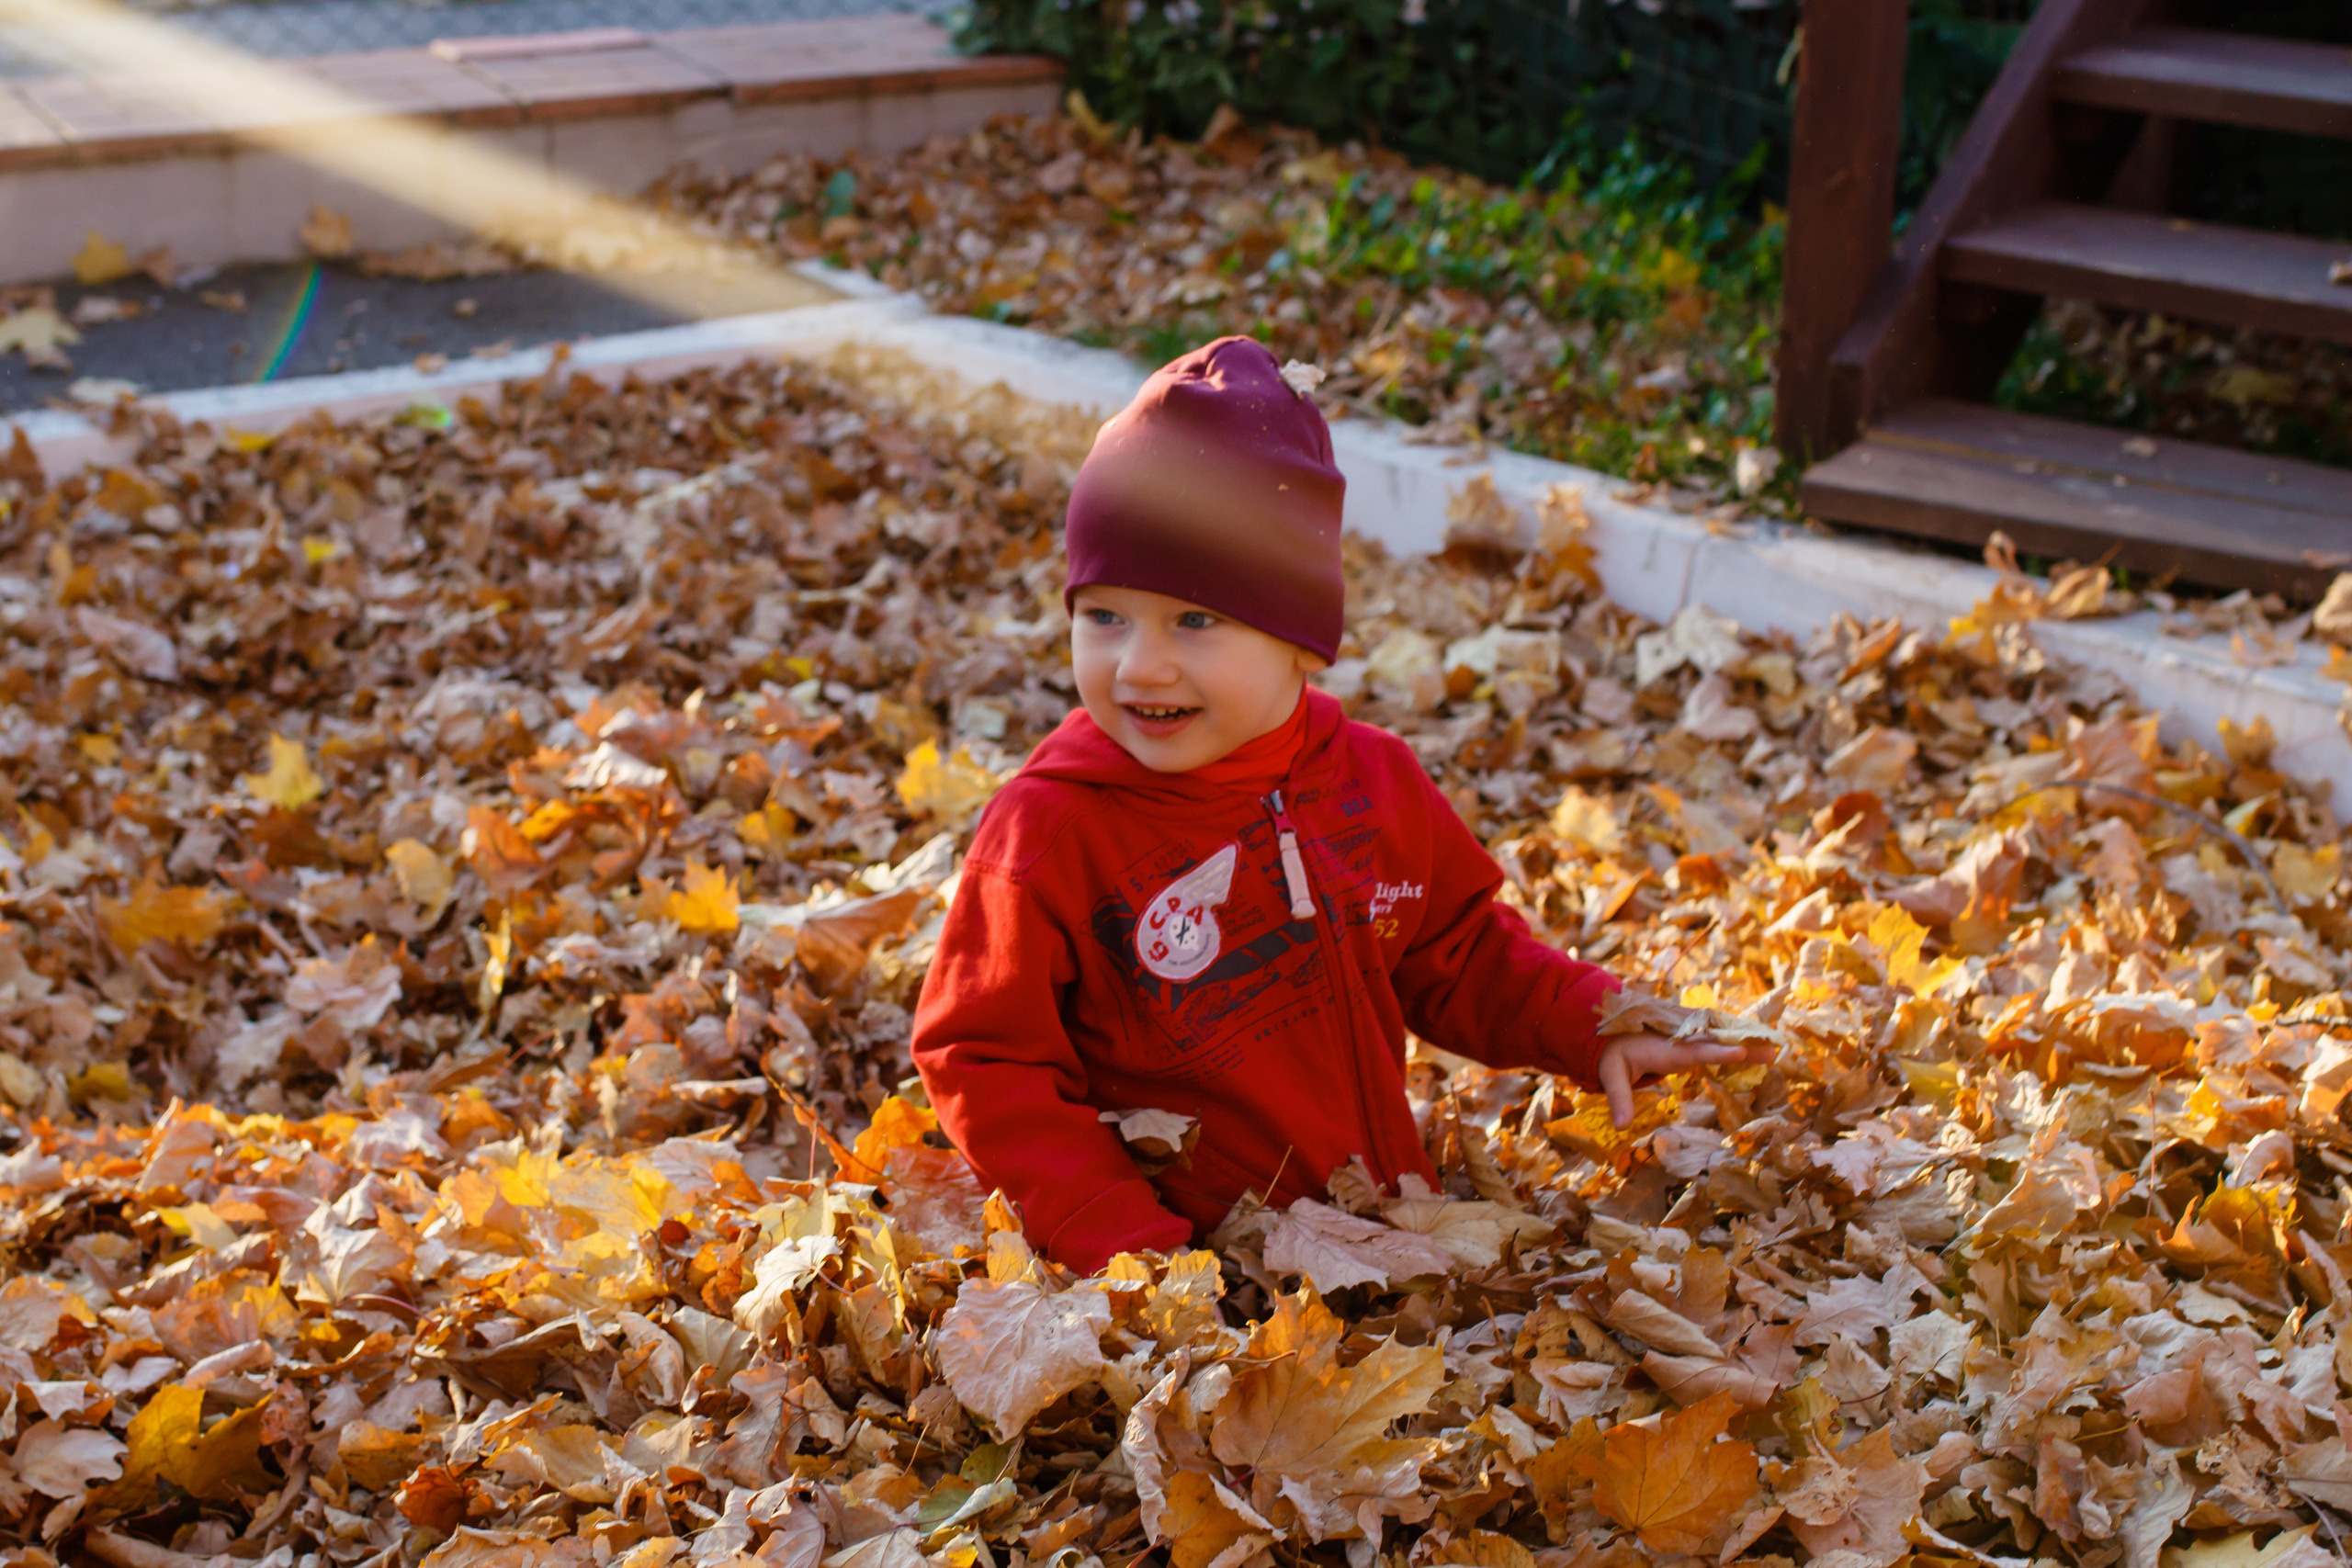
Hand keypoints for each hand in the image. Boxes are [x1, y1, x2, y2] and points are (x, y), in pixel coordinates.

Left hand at [1596, 1032, 1769, 1128]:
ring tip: (1774, 1049)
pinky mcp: (1690, 1041)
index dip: (1717, 1052)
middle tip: (1772, 1050)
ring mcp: (1686, 1039)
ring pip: (1719, 1038)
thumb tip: (1621, 1127)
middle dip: (1743, 1046)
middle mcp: (1680, 1041)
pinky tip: (1758, 1047)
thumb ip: (1618, 1099)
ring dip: (1745, 1042)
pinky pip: (1715, 1039)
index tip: (1739, 1053)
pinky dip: (1736, 1042)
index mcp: (1665, 1050)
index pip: (1694, 1052)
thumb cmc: (1613, 1056)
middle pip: (1715, 1042)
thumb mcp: (1611, 1076)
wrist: (1609, 1032)